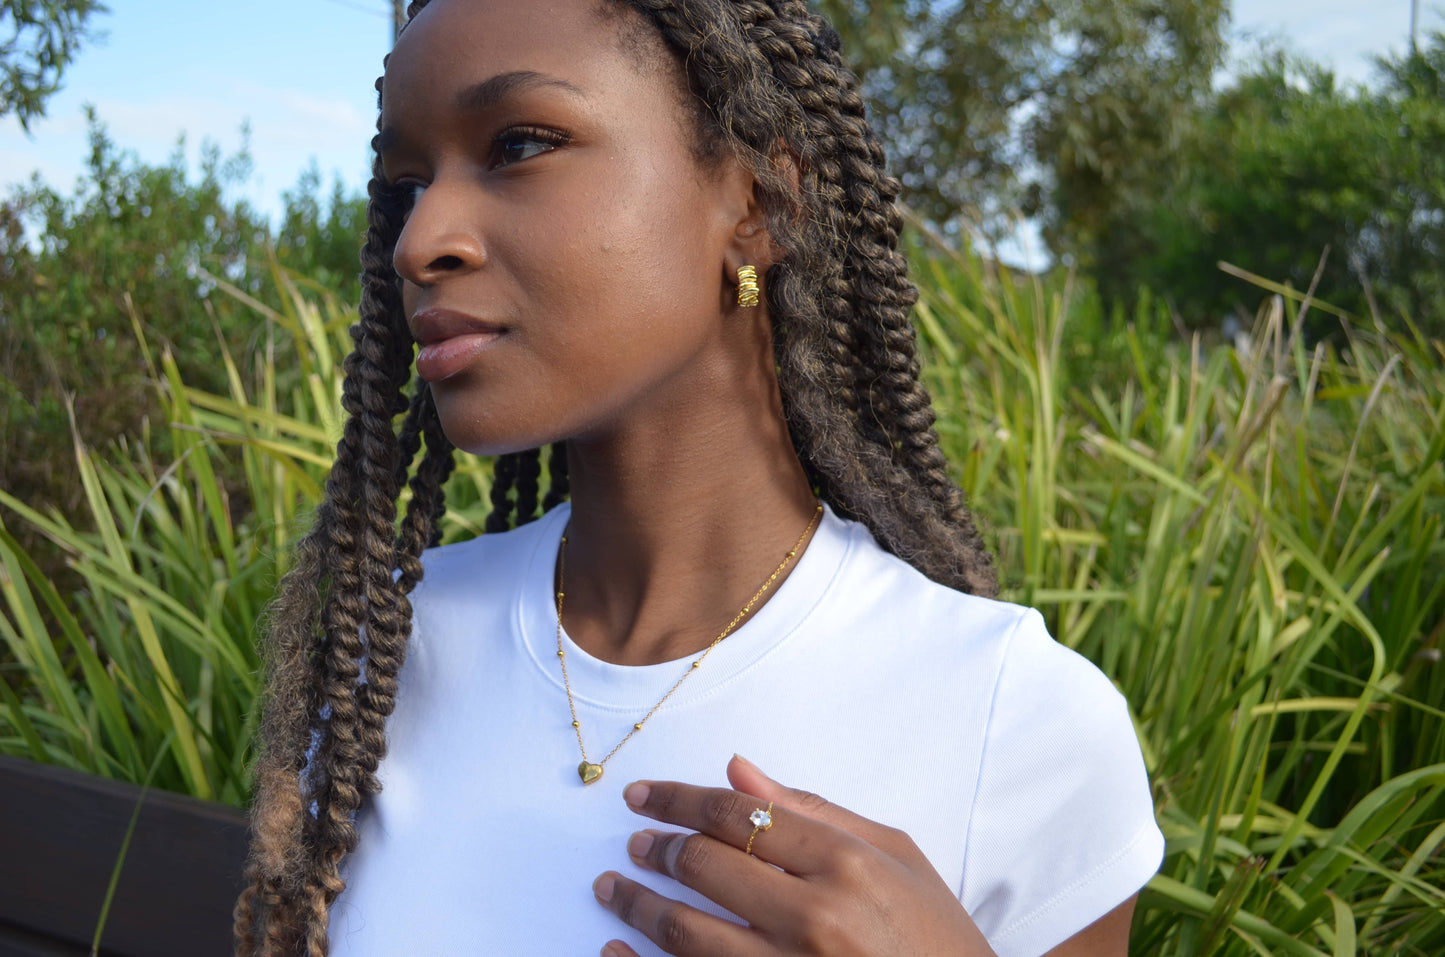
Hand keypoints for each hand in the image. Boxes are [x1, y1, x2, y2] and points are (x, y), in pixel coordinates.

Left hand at [592, 754, 997, 956]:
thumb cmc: (936, 936)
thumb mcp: (896, 855)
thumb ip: (814, 809)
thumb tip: (739, 768)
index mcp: (846, 864)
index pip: (738, 815)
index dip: (680, 799)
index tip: (645, 796)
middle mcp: (814, 917)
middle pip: (706, 867)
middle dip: (658, 848)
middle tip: (635, 843)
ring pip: (686, 933)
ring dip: (638, 905)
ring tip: (615, 888)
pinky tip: (616, 955)